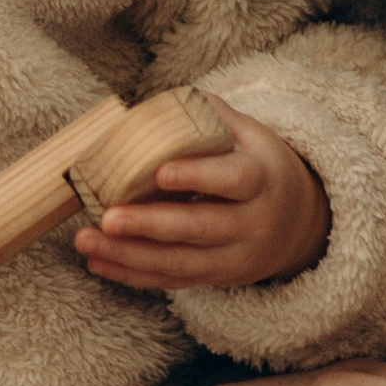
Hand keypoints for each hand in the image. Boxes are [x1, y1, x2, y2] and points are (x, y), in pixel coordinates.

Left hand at [71, 93, 328, 293]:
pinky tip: (98, 263)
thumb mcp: (248, 134)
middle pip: (200, 228)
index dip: (198, 176)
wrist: (298, 221)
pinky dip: (133, 274)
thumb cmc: (258, 165)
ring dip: (130, 255)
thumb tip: (155, 105)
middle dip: (151, 225)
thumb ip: (206, 116)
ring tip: (86, 241)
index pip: (233, 179)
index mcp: (261, 178)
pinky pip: (173, 281)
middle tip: (108, 218)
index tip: (159, 173)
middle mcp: (252, 222)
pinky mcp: (218, 278)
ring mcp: (235, 256)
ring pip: (181, 262)